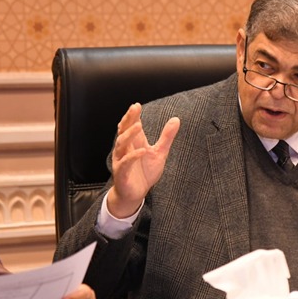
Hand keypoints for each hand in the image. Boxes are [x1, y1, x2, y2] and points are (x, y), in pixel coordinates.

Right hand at [108, 102, 179, 217]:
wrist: (135, 194)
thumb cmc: (145, 172)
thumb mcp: (160, 153)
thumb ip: (166, 137)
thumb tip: (176, 119)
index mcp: (134, 143)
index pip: (131, 125)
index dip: (133, 115)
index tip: (137, 105)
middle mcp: (125, 149)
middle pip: (124, 130)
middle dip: (129, 119)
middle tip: (134, 108)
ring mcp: (122, 160)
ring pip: (121, 144)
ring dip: (129, 135)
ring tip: (138, 126)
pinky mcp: (122, 173)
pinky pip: (125, 163)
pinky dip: (132, 156)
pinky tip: (141, 151)